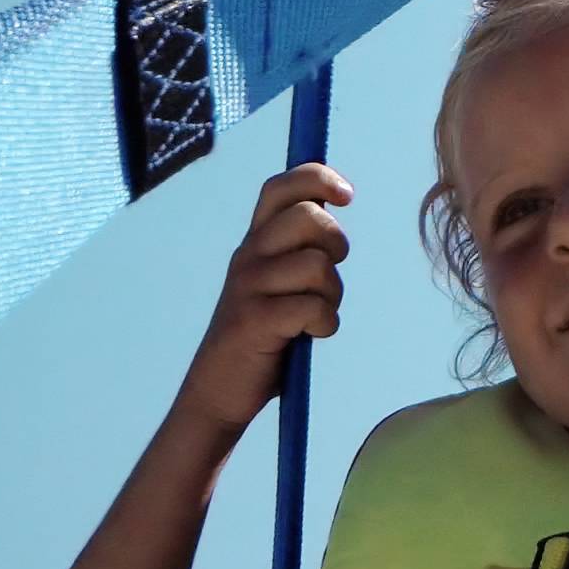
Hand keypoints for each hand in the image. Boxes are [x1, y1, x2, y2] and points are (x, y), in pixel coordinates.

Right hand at [183, 163, 351, 429]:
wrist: (220, 390)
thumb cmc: (262, 334)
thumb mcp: (276, 281)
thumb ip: (297, 248)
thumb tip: (331, 211)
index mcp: (254, 242)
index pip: (280, 187)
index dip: (317, 178)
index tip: (347, 196)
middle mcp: (248, 256)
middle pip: (309, 218)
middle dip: (336, 246)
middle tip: (327, 277)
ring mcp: (248, 287)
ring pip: (318, 266)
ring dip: (332, 295)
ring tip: (315, 315)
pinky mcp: (254, 321)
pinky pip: (314, 308)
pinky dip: (325, 324)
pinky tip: (310, 335)